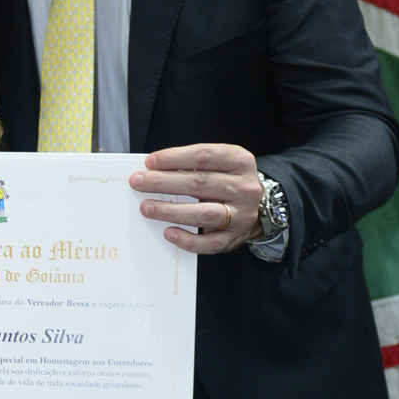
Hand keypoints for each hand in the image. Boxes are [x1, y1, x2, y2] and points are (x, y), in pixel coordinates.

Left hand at [129, 143, 263, 253]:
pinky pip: (209, 243)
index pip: (204, 156)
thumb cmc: (229, 182)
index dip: (174, 158)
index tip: (150, 162)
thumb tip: (153, 170)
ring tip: (146, 207)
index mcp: (240, 161)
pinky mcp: (234, 238)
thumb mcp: (221, 164)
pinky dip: (187, 239)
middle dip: (164, 183)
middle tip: (139, 183)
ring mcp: (242, 215)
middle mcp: (244, 187)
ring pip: (204, 213)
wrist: (259, 208)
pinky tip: (168, 232)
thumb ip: (194, 165)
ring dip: (171, 210)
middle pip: (200, 183)